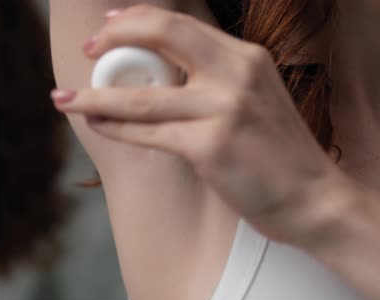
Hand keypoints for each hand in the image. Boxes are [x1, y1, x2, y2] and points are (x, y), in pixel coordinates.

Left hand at [52, 5, 352, 242]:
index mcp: (247, 57)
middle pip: (162, 35)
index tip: (109, 28)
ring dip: (95, 96)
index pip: (181, 24)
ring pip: (141, 95)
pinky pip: (149, 133)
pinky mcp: (210, 146)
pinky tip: (96, 124)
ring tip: (65, 98)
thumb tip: (163, 75)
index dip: (137, 21)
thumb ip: (217, 80)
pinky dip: (116, 128)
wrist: (314, 197)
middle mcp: (236, 74)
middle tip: (88, 52)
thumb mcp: (257, 98)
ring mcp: (224, 109)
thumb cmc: (279, 154)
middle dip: (114, 40)